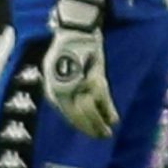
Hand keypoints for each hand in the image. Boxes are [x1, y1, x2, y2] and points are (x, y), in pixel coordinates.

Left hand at [44, 0, 118, 138]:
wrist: (75, 30)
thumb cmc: (64, 49)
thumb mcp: (52, 69)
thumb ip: (59, 86)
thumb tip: (67, 103)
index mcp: (53, 88)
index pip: (67, 114)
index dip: (79, 125)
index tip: (87, 132)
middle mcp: (65, 89)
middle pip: (78, 116)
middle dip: (89, 128)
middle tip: (100, 137)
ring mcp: (80, 85)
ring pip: (91, 111)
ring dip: (99, 124)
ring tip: (106, 133)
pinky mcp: (95, 78)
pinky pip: (103, 100)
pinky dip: (109, 111)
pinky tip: (114, 120)